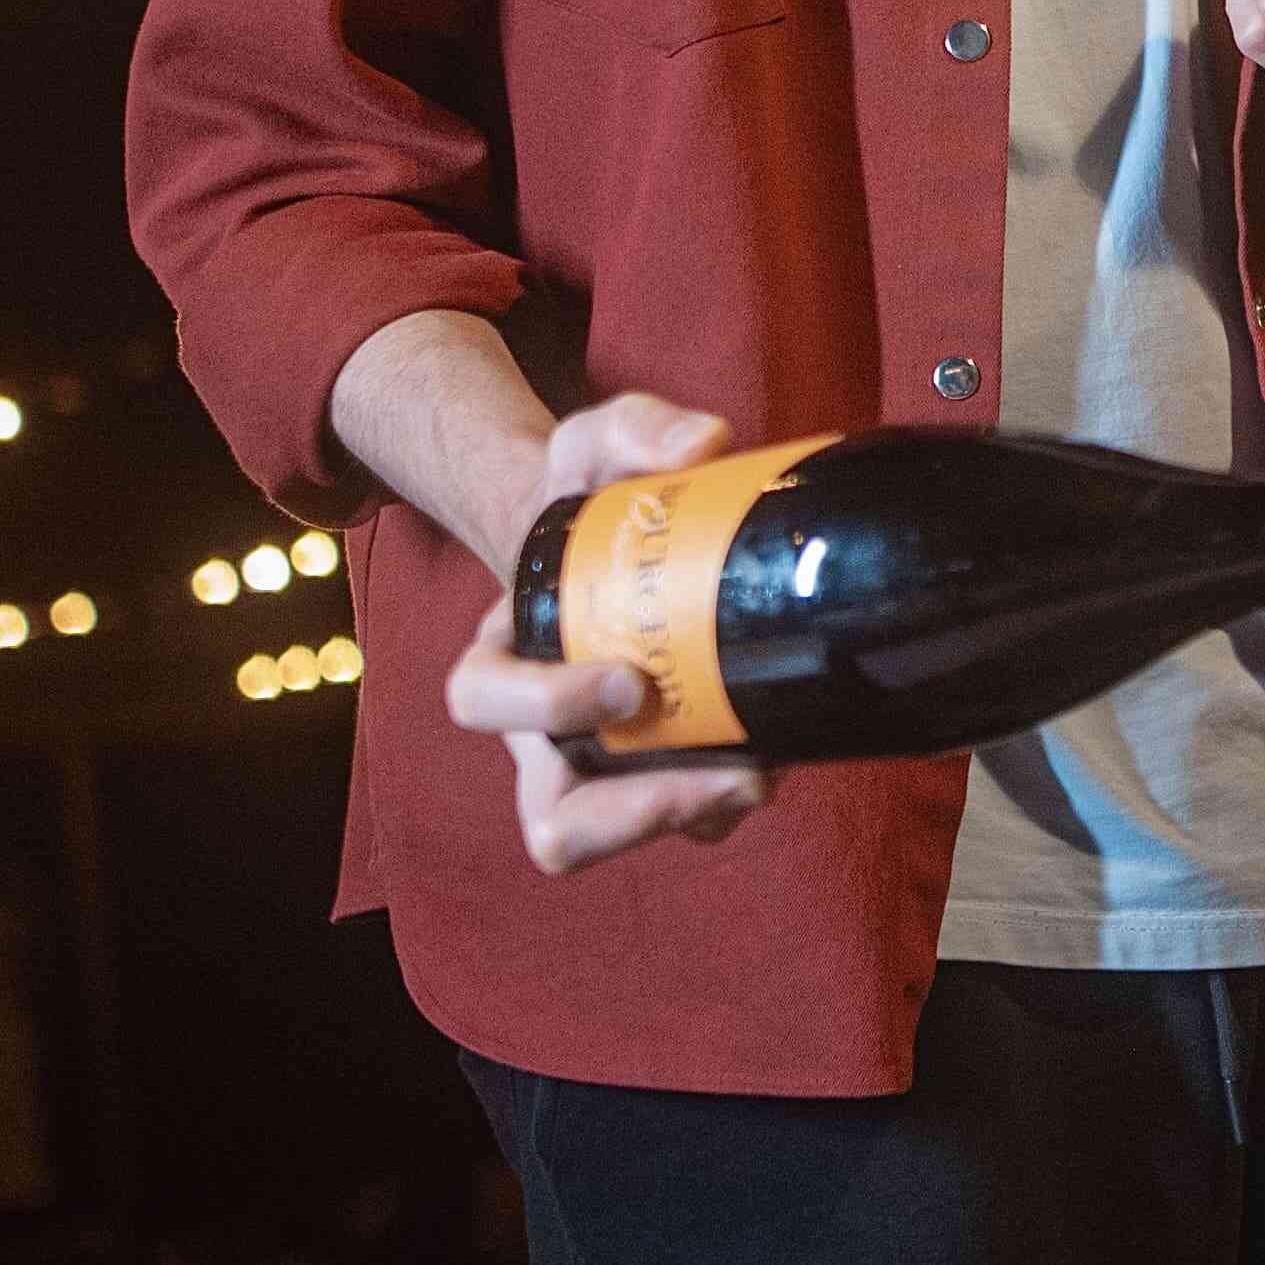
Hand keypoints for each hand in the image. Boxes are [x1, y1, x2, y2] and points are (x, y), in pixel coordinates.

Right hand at [441, 393, 769, 873]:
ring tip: (762, 771)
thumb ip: (636, 428)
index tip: (630, 681)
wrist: (624, 530)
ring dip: (694, 816)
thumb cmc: (592, 499)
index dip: (542, 707)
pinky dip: (731, 798)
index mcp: (505, 654)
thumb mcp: (598, 443)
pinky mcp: (672, 773)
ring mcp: (609, 764)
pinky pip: (693, 818)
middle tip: (719, 768)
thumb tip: (704, 444)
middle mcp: (548, 731)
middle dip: (633, 811)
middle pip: (556, 822)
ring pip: (630, 836)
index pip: (482, 702)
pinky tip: (782, 745)